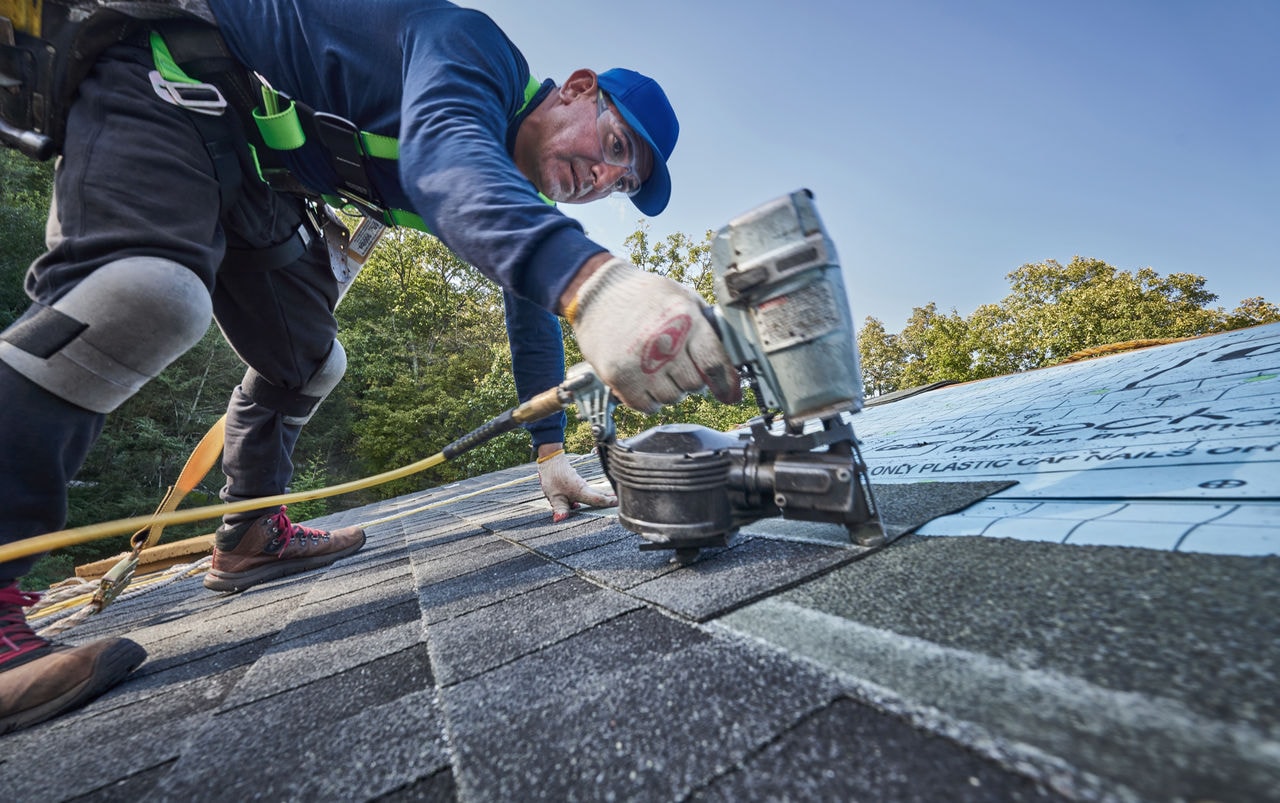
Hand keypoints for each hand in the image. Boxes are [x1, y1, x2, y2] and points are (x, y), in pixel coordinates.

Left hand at [537, 449, 616, 521]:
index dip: (609, 502)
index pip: (598, 499)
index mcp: (581, 491)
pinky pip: (588, 491)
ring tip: (613, 499)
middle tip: (621, 502)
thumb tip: (561, 520)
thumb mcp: (554, 496)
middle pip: (600, 495)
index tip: (620, 503)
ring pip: (594, 493)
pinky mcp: (577, 483)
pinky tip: (593, 496)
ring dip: (603, 496)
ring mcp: (581, 484)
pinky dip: (593, 494)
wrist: (551, 460)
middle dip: (610, 499)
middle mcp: (584, 488)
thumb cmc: (553, 477)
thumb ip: (560, 509)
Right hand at [566, 257, 740, 412]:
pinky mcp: (618, 376)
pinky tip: (645, 381)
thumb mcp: (682, 297)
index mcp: (685, 319)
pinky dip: (649, 399)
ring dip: (670, 389)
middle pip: (694, 384)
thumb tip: (730, 364)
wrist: (597, 293)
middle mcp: (664, 342)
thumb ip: (706, 327)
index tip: (729, 393)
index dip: (725, 382)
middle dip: (692, 378)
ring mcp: (640, 362)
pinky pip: (646, 406)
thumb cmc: (644, 295)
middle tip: (679, 364)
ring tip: (658, 368)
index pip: (714, 363)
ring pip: (672, 397)